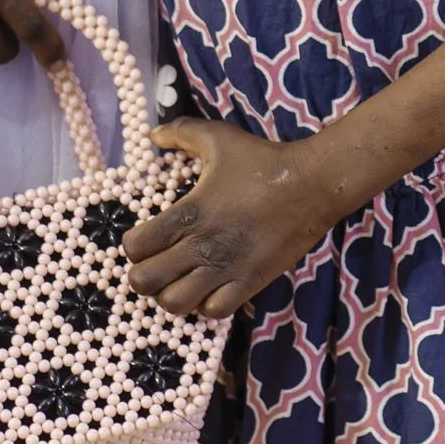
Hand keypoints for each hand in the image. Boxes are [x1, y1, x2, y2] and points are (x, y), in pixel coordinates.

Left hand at [122, 119, 337, 318]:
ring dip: (171, 294)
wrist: (311, 184)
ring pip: (175, 304)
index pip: (134, 247)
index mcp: (187, 213)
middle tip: (157, 264)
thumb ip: (181, 132)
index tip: (146, 238)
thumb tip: (153, 133)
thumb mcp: (218, 137)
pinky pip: (214, 311)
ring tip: (181, 280)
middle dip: (144, 275)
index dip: (133, 244)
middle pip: (144, 282)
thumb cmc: (262, 160)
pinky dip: (206, 305)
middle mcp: (200, 246)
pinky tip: (210, 288)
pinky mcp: (249, 283)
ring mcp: (225, 269)